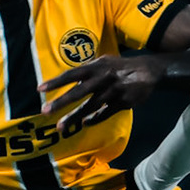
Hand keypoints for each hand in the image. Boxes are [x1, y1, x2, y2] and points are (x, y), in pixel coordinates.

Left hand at [38, 53, 167, 126]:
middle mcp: (103, 78)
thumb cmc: (120, 67)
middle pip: (78, 92)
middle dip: (61, 102)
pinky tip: (85, 124)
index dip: (56, 82)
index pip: (72, 74)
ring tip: (60, 127)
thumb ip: (87, 71)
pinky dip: (94, 119)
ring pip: (90, 107)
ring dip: (74, 117)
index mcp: (96, 67)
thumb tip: (68, 80)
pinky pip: (105, 113)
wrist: (148, 71)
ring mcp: (113, 91)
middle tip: (45, 111)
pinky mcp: (123, 102)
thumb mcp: (103, 62)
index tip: (40, 89)